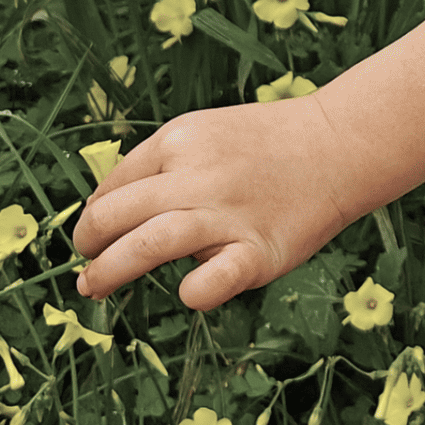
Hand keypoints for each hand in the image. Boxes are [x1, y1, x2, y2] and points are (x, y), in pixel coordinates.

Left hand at [72, 88, 367, 310]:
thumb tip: (107, 211)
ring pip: (148, 244)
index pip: (112, 186)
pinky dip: (193, 292)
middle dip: (88, 246)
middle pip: (115, 215)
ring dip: (110, 271)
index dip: (94, 217)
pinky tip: (188, 292)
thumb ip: (162, 165)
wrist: (338, 145)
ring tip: (95, 287)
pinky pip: (212, 280)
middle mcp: (196, 174)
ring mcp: (227, 213)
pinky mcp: (258, 251)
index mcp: (178, 140)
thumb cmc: (267, 145)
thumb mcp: (206, 131)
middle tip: (87, 269)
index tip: (95, 238)